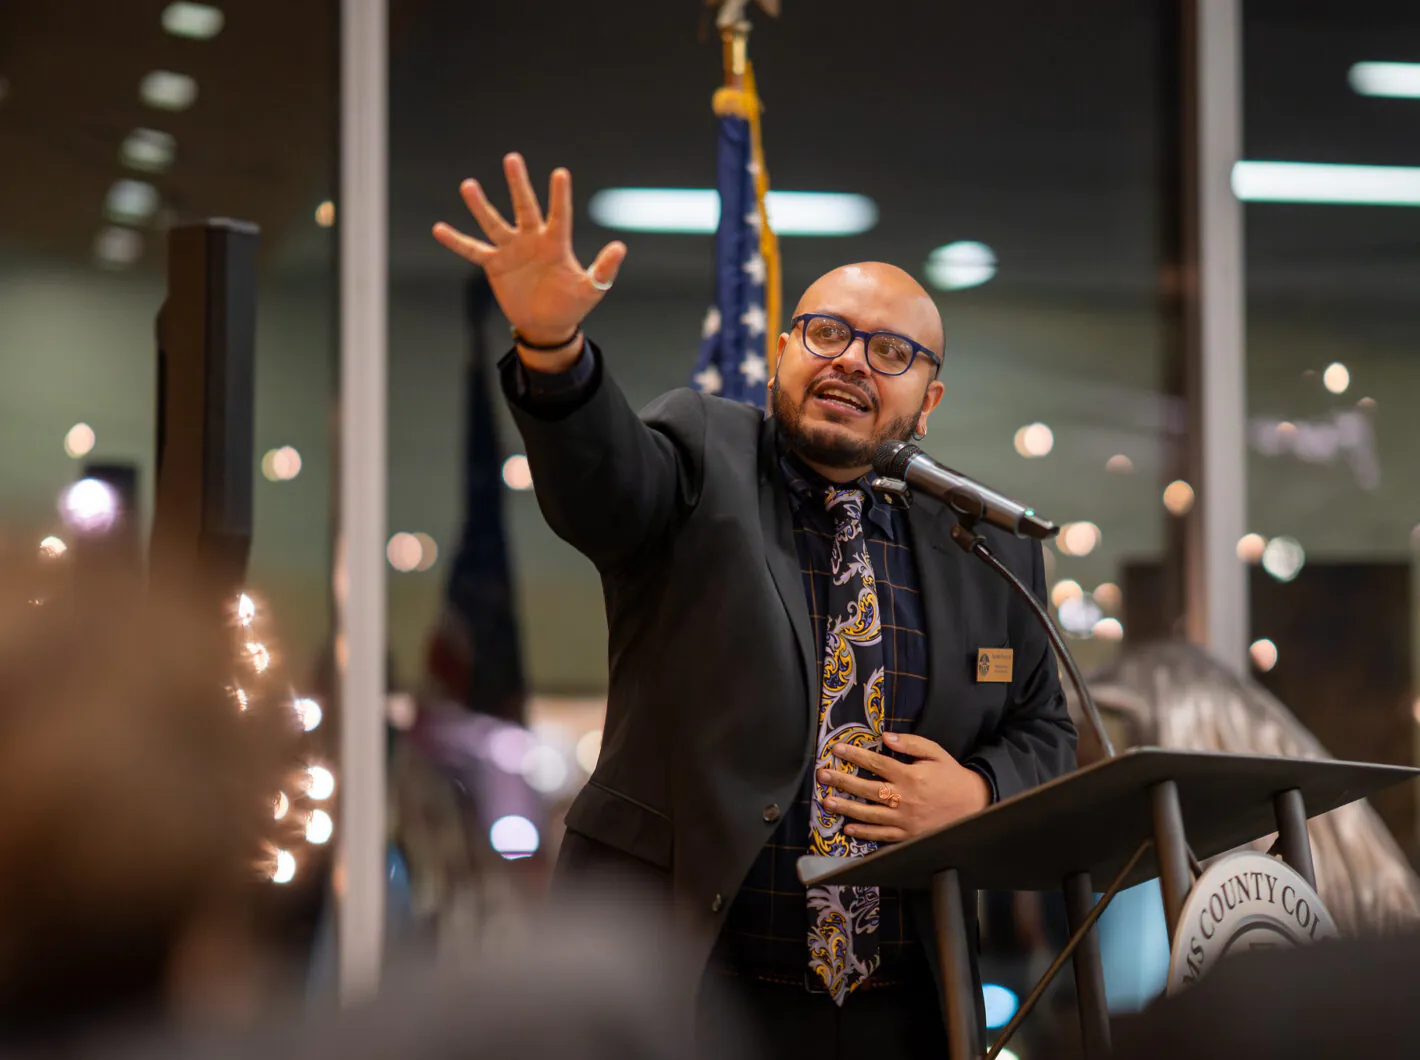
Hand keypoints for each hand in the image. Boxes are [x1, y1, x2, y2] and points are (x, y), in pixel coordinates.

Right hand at [432, 152, 626, 359]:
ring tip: (468, 185)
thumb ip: (604, 270)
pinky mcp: (495, 264)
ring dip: (481, 205)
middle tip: (512, 158)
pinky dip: (456, 241)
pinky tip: (438, 229)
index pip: (560, 215)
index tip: (560, 173)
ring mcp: (511, 250)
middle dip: (518, 184)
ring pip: (494, 222)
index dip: (560, 196)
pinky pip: (472, 250)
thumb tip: (620, 247)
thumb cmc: (572, 305)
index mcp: (556, 243)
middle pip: (524, 207)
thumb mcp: (591, 290)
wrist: (547, 325)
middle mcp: (532, 239)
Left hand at [820, 733, 990, 842]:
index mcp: (910, 775)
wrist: (973, 806)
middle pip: (866, 789)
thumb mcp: (936, 753)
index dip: (854, 755)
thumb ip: (911, 744)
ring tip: (827, 802)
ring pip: (869, 814)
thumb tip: (886, 736)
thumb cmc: (952, 777)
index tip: (837, 749)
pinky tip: (848, 829)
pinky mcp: (908, 835)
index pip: (876, 763)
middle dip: (842, 781)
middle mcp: (904, 798)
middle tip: (823, 775)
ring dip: (846, 808)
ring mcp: (904, 819)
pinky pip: (882, 836)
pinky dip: (864, 833)